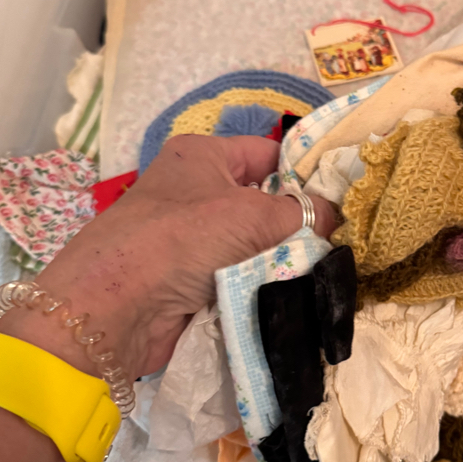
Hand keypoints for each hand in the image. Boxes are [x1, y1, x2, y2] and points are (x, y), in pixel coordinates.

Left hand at [0, 135, 335, 379]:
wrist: (116, 308)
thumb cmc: (182, 240)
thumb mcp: (253, 216)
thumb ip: (302, 214)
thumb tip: (334, 216)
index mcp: (203, 155)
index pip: (269, 153)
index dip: (305, 171)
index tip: (346, 197)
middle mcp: (195, 191)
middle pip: (264, 202)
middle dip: (298, 223)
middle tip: (342, 240)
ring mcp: (191, 238)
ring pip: (254, 245)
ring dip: (281, 260)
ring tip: (326, 271)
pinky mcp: (190, 280)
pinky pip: (239, 276)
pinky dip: (260, 285)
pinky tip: (294, 295)